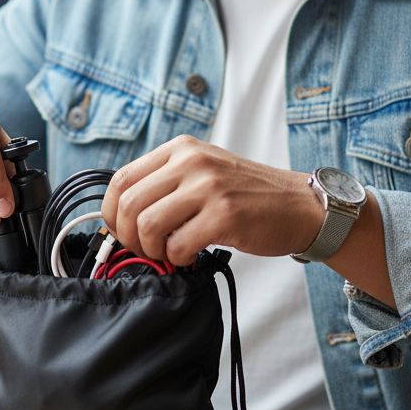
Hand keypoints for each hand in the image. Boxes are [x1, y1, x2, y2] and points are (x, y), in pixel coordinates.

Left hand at [100, 136, 321, 265]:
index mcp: (180, 149)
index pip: (120, 179)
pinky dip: (177, 259)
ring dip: (152, 250)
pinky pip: (177, 245)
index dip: (112, 214)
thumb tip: (120, 216)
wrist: (298, 206)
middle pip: (128, 205)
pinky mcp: (224, 214)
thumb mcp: (202, 171)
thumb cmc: (247, 195)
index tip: (123, 233)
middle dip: (129, 238)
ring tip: (169, 254)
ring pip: (147, 225)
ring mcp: (208, 186)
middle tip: (146, 251)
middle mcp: (190, 162)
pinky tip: (191, 257)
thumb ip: (165, 183)